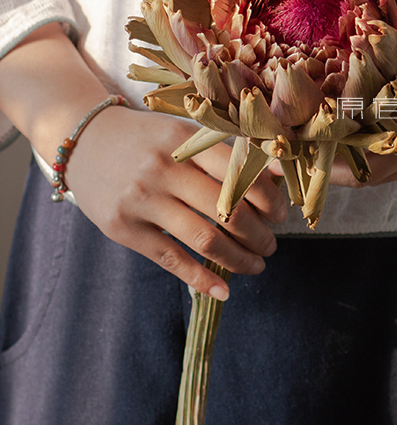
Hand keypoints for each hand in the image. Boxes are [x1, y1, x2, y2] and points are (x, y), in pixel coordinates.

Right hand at [67, 106, 286, 299]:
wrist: (84, 139)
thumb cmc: (148, 138)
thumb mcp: (187, 134)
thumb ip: (231, 152)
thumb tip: (284, 172)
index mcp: (187, 141)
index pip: (241, 174)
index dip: (269, 200)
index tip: (281, 214)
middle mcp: (164, 169)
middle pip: (228, 211)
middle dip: (259, 235)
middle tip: (271, 245)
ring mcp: (141, 200)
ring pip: (204, 239)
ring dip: (238, 259)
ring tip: (255, 264)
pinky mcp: (122, 228)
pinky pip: (170, 259)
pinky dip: (201, 279)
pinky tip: (224, 290)